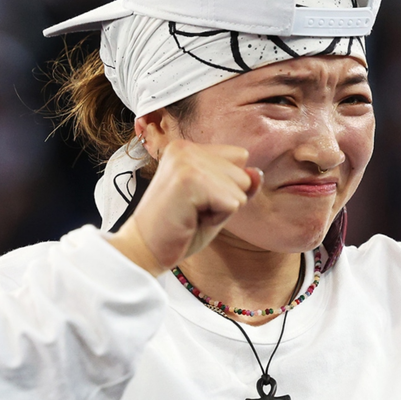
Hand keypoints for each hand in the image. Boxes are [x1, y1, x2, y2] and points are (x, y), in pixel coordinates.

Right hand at [107, 140, 261, 274]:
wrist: (143, 251)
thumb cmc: (179, 230)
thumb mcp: (216, 204)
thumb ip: (239, 187)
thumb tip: (258, 173)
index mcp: (188, 148)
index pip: (240, 159)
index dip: (226, 188)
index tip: (195, 201)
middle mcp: (185, 148)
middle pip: (243, 175)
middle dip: (225, 200)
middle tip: (191, 211)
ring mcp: (186, 161)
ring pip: (240, 188)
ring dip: (221, 210)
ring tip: (190, 215)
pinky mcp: (189, 180)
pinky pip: (233, 203)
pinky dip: (218, 218)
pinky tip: (190, 220)